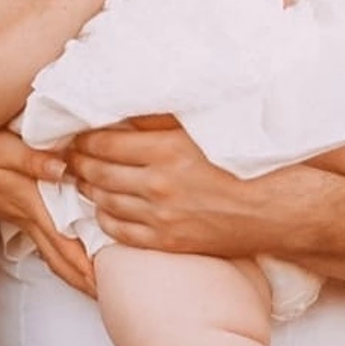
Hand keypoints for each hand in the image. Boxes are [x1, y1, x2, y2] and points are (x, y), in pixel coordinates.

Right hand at [0, 129, 96, 295]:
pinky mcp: (26, 220)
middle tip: (112, 298)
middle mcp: (33, 219)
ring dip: (77, 276)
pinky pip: (50, 248)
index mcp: (32, 203)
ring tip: (101, 290)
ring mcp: (28, 223)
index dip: (84, 262)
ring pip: (56, 258)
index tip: (105, 281)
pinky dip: (66, 261)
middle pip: (62, 259)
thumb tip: (63, 169)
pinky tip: (81, 266)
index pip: (62, 240)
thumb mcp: (2, 149)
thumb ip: (33, 158)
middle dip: (85, 280)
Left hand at [64, 116, 286, 257]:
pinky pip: (120, 233)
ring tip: (83, 179)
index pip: (104, 142)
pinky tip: (103, 210)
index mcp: (167, 149)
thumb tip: (124, 104)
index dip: (83, 138)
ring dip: (88, 189)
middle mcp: (158, 184)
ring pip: (104, 202)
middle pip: (98, 172)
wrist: (275, 209)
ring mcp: (161, 217)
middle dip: (78, 162)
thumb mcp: (203, 128)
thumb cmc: (243, 161)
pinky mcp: (167, 241)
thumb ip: (162, 117)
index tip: (75, 134)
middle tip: (69, 156)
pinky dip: (105, 219)